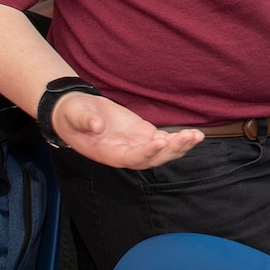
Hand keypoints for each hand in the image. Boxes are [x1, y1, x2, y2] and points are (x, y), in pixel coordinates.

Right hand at [52, 92, 202, 168]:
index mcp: (108, 153)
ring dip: (180, 146)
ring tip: (197, 136)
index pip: (131, 158)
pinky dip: (178, 138)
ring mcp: (136, 144)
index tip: (160, 141)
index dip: (146, 152)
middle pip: (152, 159)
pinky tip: (194, 134)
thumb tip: (96, 126)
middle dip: (171, 150)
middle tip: (188, 138)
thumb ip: (85, 121)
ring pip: (162, 152)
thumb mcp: (75, 115)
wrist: (76, 110)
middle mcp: (125, 153)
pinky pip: (164, 139)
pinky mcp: (143, 133)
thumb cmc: (73, 115)